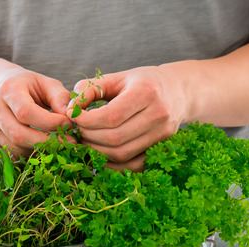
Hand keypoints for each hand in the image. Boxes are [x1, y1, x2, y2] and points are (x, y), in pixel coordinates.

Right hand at [0, 63, 72, 156]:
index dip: (49, 122)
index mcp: (9, 90)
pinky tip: (42, 147)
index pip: (26, 112)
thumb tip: (70, 116)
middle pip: (19, 135)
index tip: (68, 124)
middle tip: (68, 141)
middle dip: (46, 142)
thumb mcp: (46, 83)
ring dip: (40, 150)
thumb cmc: (27, 86)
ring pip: (16, 149)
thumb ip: (60, 97)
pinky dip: (30, 155)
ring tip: (57, 144)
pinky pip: (12, 156)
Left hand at [67, 66, 186, 170]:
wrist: (178, 91)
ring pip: (122, 154)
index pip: (110, 116)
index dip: (86, 121)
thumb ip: (89, 89)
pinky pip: (132, 166)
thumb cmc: (141, 83)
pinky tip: (100, 153)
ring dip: (97, 152)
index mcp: (146, 91)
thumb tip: (70, 110)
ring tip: (87, 141)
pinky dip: (112, 165)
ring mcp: (163, 135)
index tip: (73, 117)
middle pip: (115, 138)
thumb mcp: (116, 77)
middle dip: (89, 137)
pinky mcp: (162, 149)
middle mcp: (158, 114)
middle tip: (78, 131)